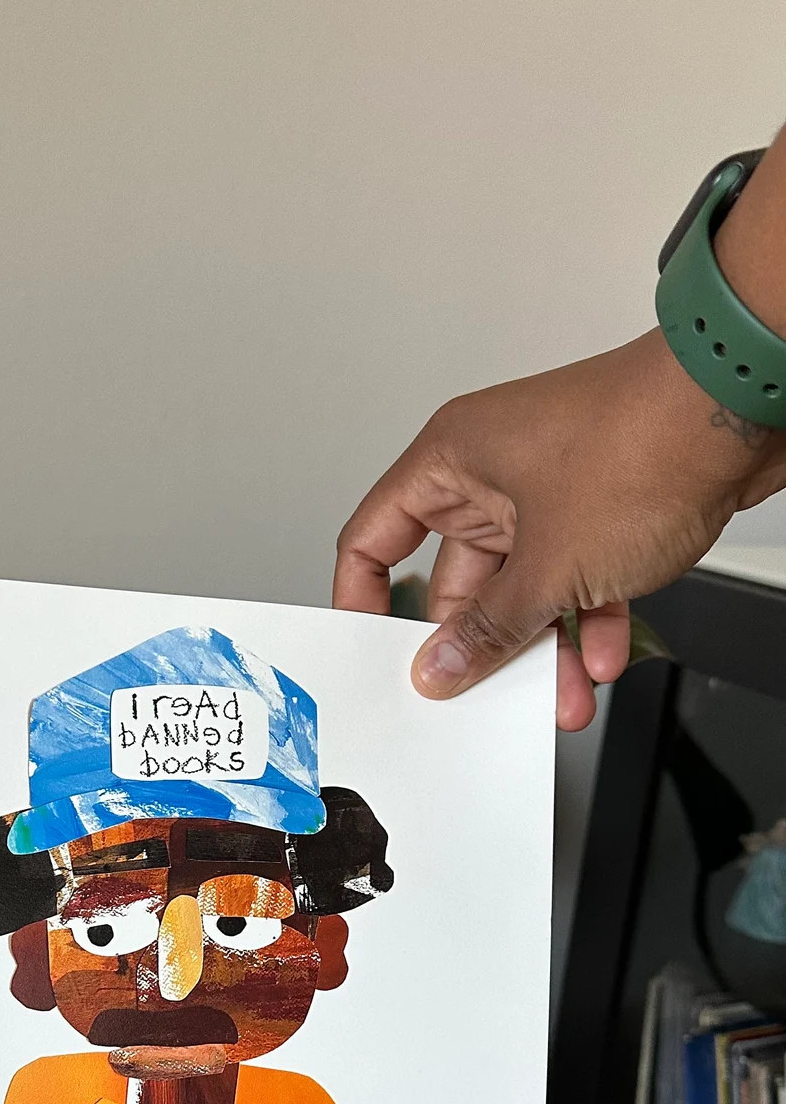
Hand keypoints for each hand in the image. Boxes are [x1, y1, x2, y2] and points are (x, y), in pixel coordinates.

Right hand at [334, 328, 785, 729]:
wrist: (738, 407)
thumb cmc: (641, 442)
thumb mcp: (548, 565)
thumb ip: (488, 626)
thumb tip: (442, 665)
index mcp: (452, 461)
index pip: (375, 536)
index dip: (364, 600)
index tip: (376, 653)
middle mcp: (493, 471)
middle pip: (461, 579)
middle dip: (483, 645)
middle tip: (485, 693)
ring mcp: (550, 488)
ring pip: (525, 587)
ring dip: (543, 646)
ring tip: (561, 695)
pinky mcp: (601, 504)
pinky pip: (577, 577)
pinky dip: (588, 619)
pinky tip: (602, 657)